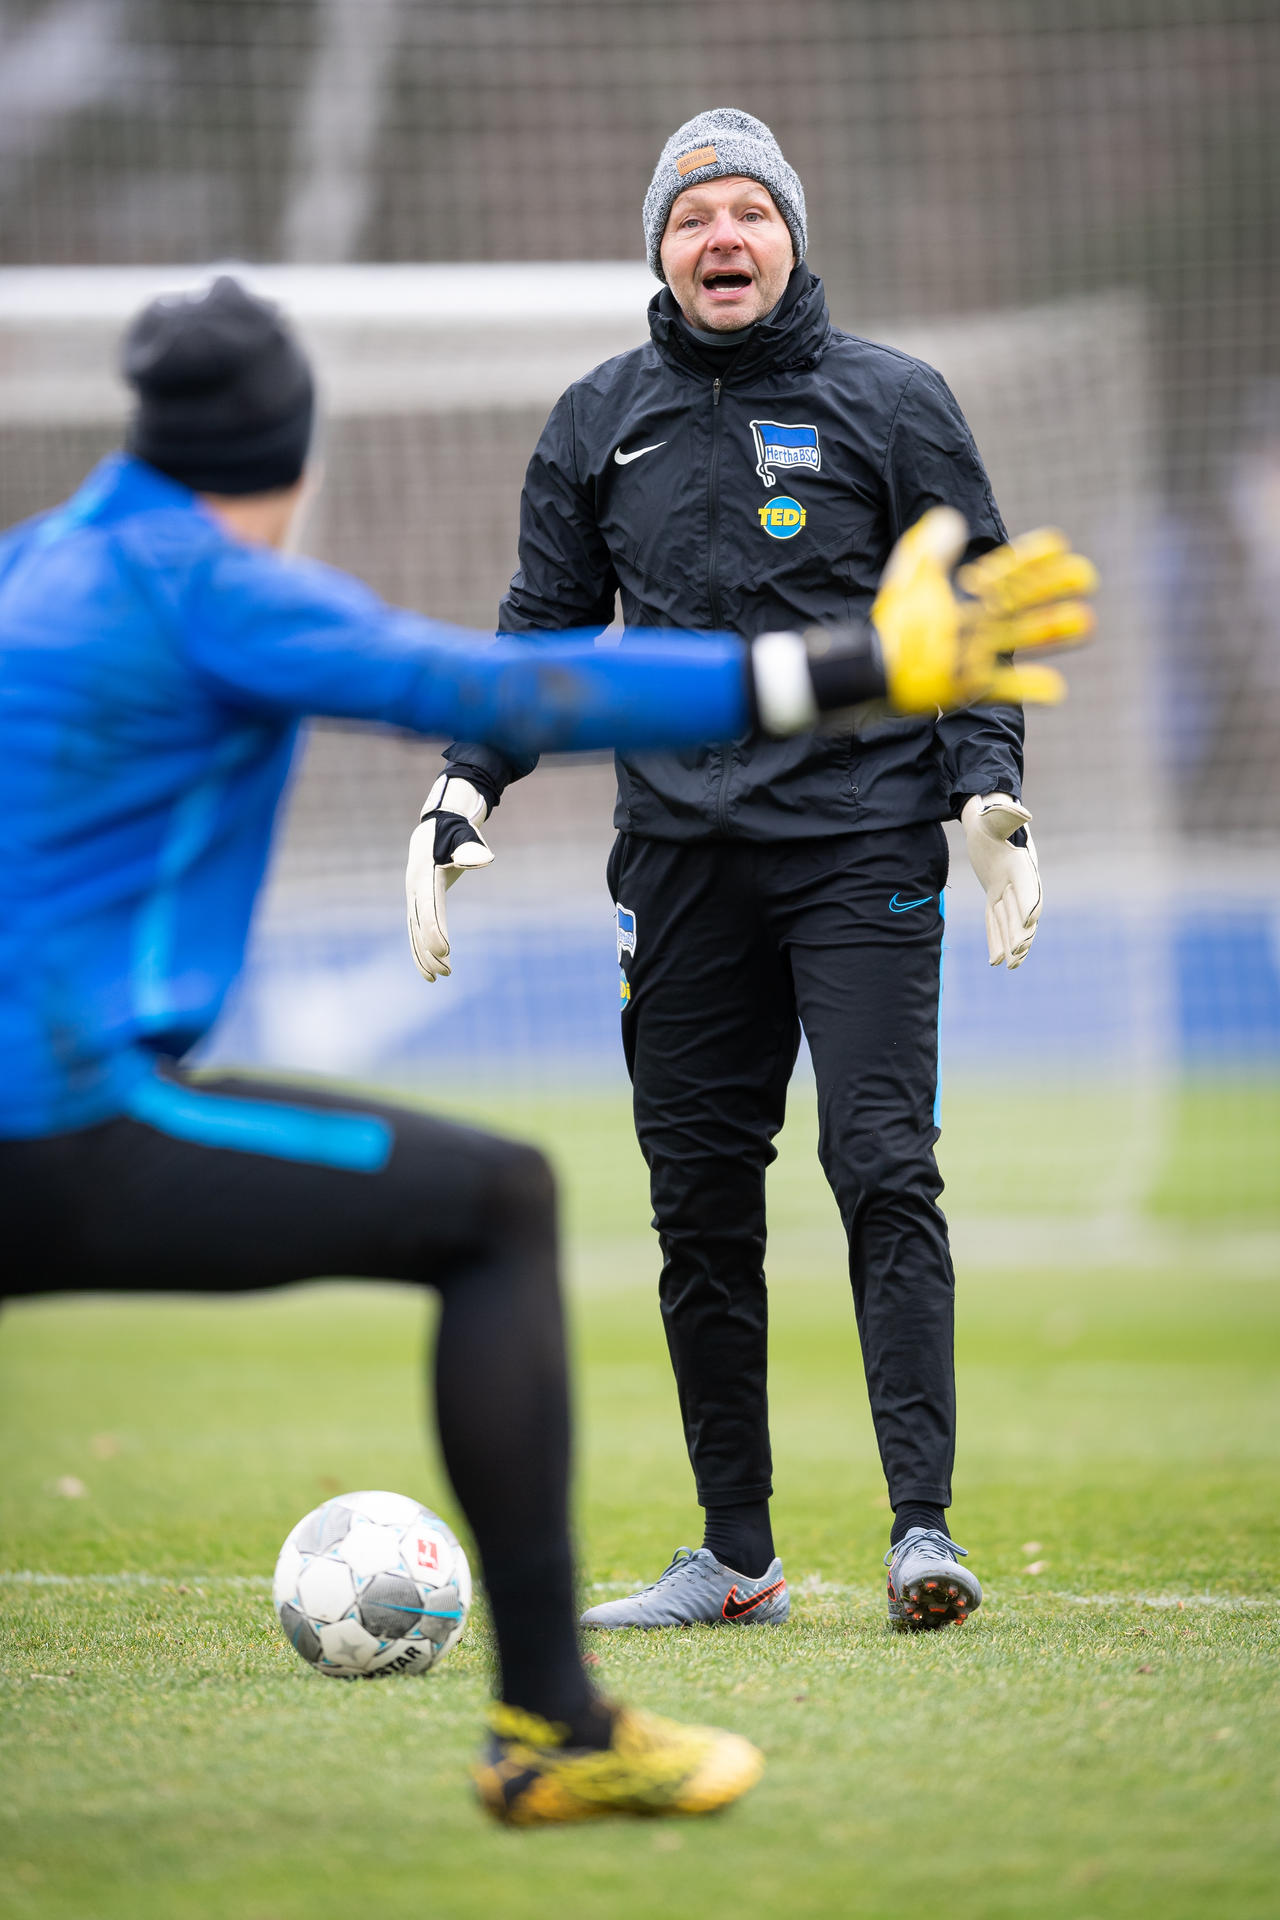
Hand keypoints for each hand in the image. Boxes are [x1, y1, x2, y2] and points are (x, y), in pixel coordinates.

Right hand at [405, 775, 493, 981]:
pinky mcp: (417, 902)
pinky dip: (419, 948)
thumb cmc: (455, 831)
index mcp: (425, 875)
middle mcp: (414, 888)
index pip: (429, 908)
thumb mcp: (465, 835)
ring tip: (437, 978)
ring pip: (414, 931)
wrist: (437, 824)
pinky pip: (415, 928)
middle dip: (429, 951)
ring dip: (422, 956)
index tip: (445, 952)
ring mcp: (413, 896)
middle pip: (418, 925)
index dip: (434, 930)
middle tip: (446, 973)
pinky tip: (428, 968)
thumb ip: (472, 848)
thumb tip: (485, 859)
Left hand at [872, 506, 1097, 711]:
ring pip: (1024, 637)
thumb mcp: (911, 577)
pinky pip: (1006, 686)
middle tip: (1087, 576)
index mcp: (970, 593)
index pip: (1008, 570)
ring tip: (1086, 623)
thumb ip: (931, 547)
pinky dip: (1029, 687)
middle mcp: (982, 620)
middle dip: (1055, 587)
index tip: (1059, 543)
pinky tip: (1057, 689)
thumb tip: (950, 518)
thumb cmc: (894, 620)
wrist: (875, 665)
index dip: (1032, 556)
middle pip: (1026, 600)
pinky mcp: (973, 683)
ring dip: (1054, 630)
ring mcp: (980, 651)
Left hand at [961, 792, 1041, 969]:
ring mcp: (1008, 890)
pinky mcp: (995, 895)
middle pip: (1022, 912)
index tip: (1030, 922)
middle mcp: (1018, 881)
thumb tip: (1022, 813)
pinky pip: (996, 921)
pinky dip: (996, 940)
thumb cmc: (990, 817)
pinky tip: (995, 961)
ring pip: (1010, 922)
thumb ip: (1005, 815)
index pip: (1029, 887)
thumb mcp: (993, 815)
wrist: (988, 821)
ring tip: (1011, 966)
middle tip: (1018, 952)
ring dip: (1011, 944)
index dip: (1029, 904)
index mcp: (1020, 864)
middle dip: (1021, 933)